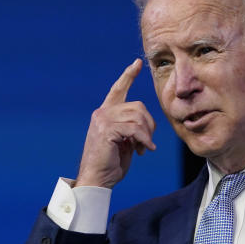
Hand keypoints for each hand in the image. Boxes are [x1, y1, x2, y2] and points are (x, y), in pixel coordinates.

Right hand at [75, 59, 155, 188]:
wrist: (96, 179)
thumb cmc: (109, 164)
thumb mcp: (123, 141)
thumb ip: (130, 127)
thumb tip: (145, 123)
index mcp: (105, 114)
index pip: (118, 90)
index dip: (128, 76)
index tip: (136, 64)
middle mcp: (102, 113)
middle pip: (137, 106)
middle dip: (149, 124)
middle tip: (147, 143)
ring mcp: (103, 120)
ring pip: (137, 116)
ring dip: (146, 134)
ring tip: (143, 148)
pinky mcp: (107, 130)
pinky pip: (134, 129)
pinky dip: (144, 140)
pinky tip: (144, 150)